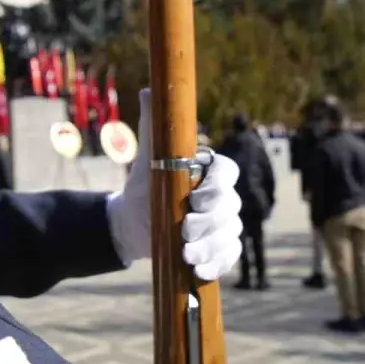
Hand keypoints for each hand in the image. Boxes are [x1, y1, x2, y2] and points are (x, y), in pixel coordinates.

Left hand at [107, 89, 243, 279]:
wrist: (133, 221)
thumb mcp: (147, 156)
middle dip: (209, 222)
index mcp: (210, 171)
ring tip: (186, 255)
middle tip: (185, 231)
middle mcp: (222, 197)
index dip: (217, 186)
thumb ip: (152, 125)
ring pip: (230, 234)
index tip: (195, 198)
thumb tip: (149, 91)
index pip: (227, 173)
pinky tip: (199, 272)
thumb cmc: (145, 185)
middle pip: (230, 208)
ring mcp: (223, 224)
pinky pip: (228, 257)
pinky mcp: (218, 249)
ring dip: (210, 246)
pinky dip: (216, 265)